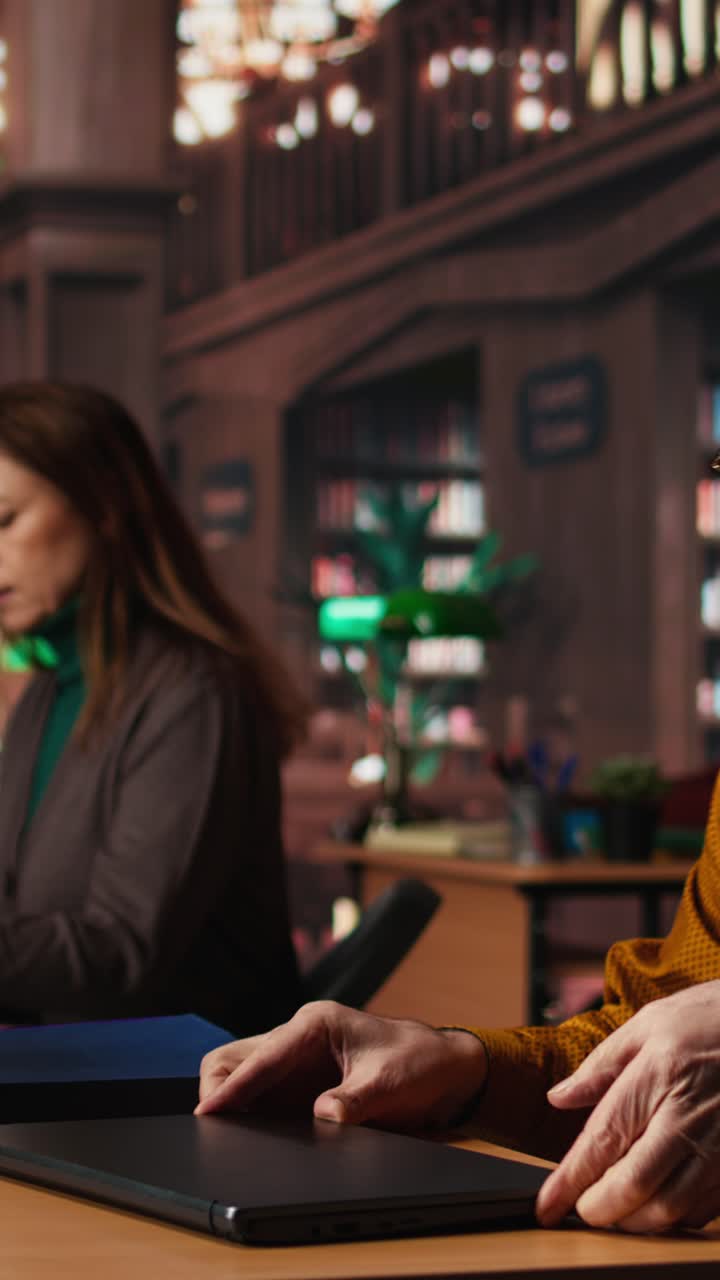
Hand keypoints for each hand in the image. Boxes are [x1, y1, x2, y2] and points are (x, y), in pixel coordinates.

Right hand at [196, 999, 486, 1130]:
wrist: (442, 1070)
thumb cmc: (419, 1062)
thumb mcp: (391, 1083)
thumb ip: (355, 1099)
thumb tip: (323, 1117)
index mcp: (315, 1023)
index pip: (261, 1056)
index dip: (233, 1087)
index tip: (209, 1111)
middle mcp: (297, 1038)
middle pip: (233, 1058)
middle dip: (218, 1089)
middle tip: (212, 1126)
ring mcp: (294, 1063)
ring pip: (239, 1075)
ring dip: (229, 1103)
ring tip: (222, 1136)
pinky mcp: (297, 1087)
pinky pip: (258, 1098)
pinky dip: (245, 1116)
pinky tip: (245, 1139)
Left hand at [536, 981, 719, 1231]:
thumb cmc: (710, 1018)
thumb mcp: (649, 1023)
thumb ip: (601, 1066)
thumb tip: (558, 1097)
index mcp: (657, 1076)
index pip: (603, 1141)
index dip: (569, 1181)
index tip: (546, 1205)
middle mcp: (689, 1116)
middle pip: (634, 1185)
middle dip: (600, 1209)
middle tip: (580, 1209)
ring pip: (671, 1208)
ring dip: (635, 1221)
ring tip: (615, 1210)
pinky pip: (704, 1209)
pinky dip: (674, 1217)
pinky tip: (658, 1203)